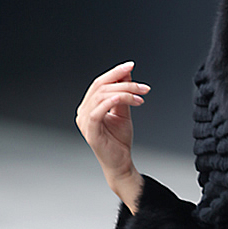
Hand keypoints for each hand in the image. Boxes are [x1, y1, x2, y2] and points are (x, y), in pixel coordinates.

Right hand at [75, 61, 149, 206]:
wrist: (121, 162)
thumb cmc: (119, 140)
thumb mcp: (123, 111)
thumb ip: (123, 93)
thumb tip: (126, 73)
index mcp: (90, 105)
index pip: (100, 83)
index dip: (115, 72)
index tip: (131, 66)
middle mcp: (84, 111)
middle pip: (101, 87)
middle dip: (124, 82)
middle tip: (143, 87)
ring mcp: (85, 121)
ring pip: (101, 96)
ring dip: (124, 93)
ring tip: (140, 97)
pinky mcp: (90, 131)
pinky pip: (97, 112)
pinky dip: (110, 102)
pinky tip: (124, 98)